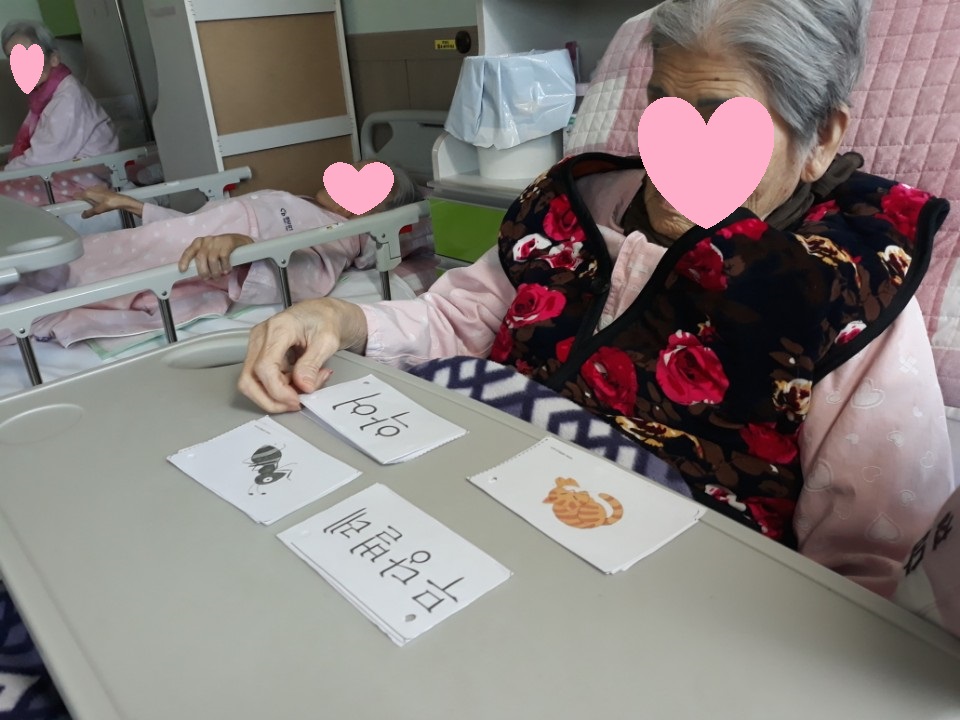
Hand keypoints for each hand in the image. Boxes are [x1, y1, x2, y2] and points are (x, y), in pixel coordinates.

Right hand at [78, 187, 143, 217]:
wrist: (120, 200)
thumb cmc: (108, 204)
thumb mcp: (98, 210)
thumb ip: (89, 212)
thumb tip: (82, 216)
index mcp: (87, 193)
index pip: (76, 195)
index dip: (74, 199)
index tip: (73, 204)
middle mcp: (90, 188)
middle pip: (82, 194)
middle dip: (81, 199)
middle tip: (83, 206)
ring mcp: (96, 187)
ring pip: (88, 192)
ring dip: (88, 198)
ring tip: (90, 205)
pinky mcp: (101, 188)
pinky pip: (94, 192)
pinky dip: (93, 196)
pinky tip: (97, 201)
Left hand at [178, 233, 253, 278]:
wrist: (241, 241)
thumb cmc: (223, 249)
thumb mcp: (210, 252)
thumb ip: (203, 259)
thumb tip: (198, 273)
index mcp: (200, 242)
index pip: (189, 251)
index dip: (185, 261)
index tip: (182, 270)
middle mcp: (207, 240)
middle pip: (200, 257)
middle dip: (203, 271)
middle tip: (207, 278)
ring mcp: (218, 241)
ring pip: (212, 260)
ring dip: (215, 271)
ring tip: (218, 276)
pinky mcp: (228, 242)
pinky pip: (224, 258)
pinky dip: (225, 267)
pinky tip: (227, 270)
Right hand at [238, 298, 368, 412]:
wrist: (324, 313)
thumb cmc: (326, 321)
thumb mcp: (327, 341)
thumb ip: (312, 364)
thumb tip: (303, 387)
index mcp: (278, 328)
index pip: (265, 367)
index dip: (278, 391)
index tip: (297, 400)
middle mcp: (260, 336)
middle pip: (249, 380)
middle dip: (271, 399)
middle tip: (296, 403)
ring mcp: (257, 345)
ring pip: (252, 383)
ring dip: (277, 394)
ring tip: (306, 385)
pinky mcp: (260, 353)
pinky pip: (262, 379)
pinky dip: (281, 388)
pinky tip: (301, 380)